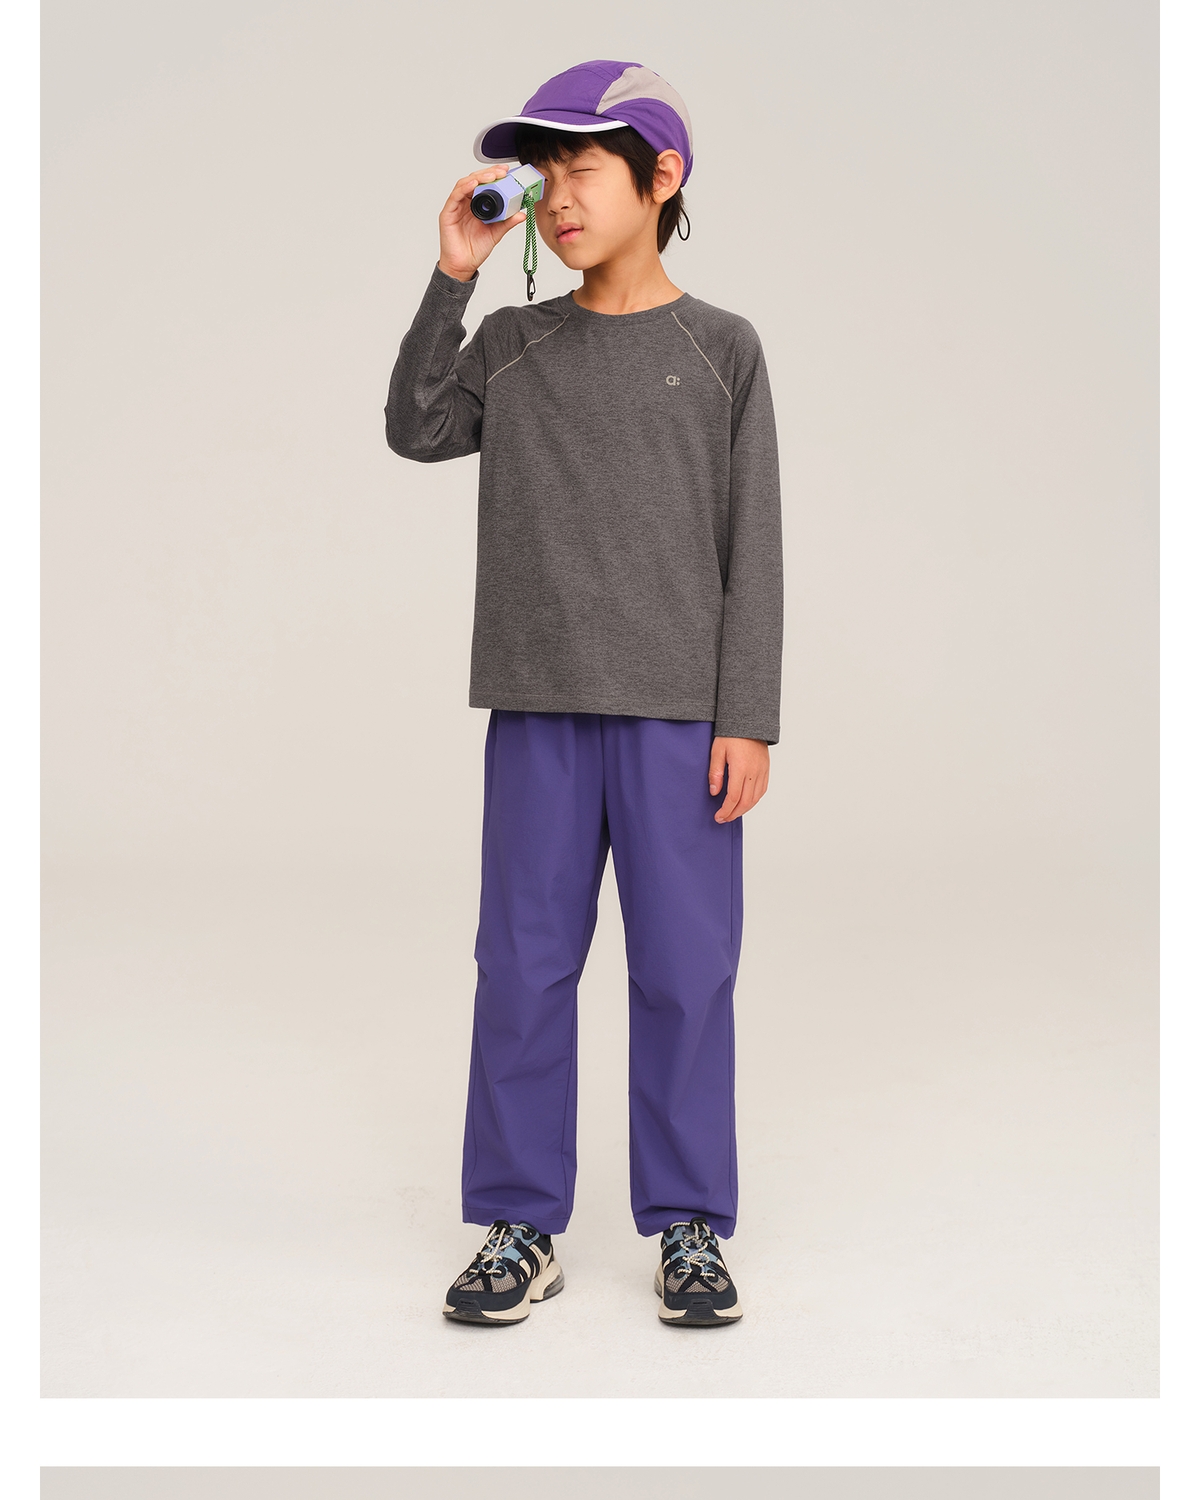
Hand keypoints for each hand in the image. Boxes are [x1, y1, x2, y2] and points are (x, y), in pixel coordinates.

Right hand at [437, 166, 528, 281]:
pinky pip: (455, 196)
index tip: (507, 172)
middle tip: (502, 171)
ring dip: (478, 177)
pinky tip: (474, 184)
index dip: (495, 176)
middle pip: (475, 180)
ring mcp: (456, 206)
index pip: (484, 184)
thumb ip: (507, 222)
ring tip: (492, 176)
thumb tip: (522, 214)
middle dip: (489, 173)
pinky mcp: (448, 213)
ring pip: (465, 184)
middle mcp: (465, 203)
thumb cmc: (475, 249)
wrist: (464, 265)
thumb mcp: (496, 233)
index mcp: (477, 205)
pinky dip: (464, 188)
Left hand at [708, 736, 769, 821]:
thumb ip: (715, 773)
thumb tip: (715, 792)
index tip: (718, 817)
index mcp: (741, 767)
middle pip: (746, 802)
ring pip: (756, 798)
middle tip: (723, 819)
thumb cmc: (731, 734)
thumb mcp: (717, 751)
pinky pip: (762, 790)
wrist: (749, 722)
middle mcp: (754, 771)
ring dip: (744, 809)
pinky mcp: (766, 769)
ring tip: (733, 814)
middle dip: (734, 814)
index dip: (726, 810)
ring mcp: (762, 771)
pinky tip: (745, 803)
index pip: (734, 797)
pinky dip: (754, 800)